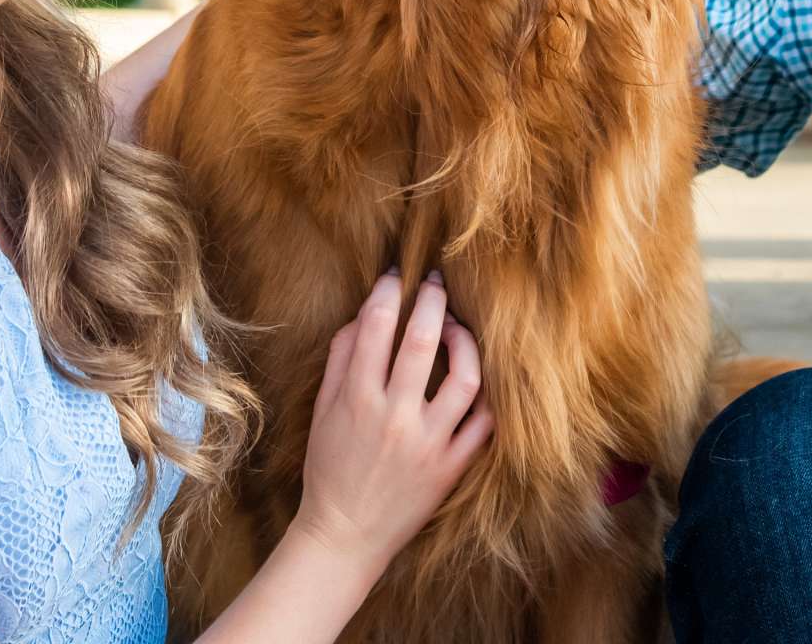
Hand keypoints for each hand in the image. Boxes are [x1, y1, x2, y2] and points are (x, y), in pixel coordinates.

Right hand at [289, 268, 492, 575]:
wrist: (346, 536)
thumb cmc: (329, 469)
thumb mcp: (322, 411)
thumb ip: (341, 360)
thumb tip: (363, 315)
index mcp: (358, 400)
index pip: (377, 327)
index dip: (387, 292)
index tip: (395, 275)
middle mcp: (395, 417)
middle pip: (424, 342)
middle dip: (432, 301)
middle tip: (436, 283)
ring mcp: (429, 443)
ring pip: (465, 378)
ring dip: (465, 343)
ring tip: (457, 329)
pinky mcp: (451, 468)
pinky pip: (484, 425)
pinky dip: (489, 397)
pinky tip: (479, 376)